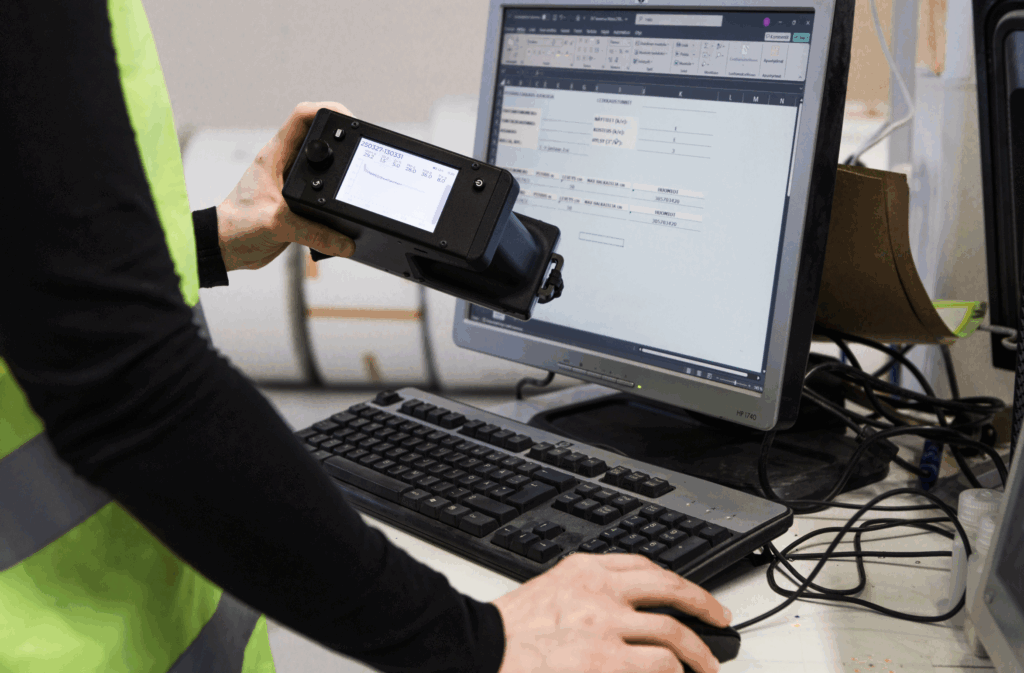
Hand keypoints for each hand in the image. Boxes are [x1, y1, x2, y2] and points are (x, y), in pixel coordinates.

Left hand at [215, 101, 355, 270]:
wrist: (226, 247)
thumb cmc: (237, 225)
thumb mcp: (278, 224)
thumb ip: (315, 233)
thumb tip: (346, 242)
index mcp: (276, 155)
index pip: (303, 116)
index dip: (329, 110)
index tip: (351, 121)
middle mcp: (285, 163)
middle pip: (320, 137)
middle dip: (343, 140)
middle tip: (360, 150)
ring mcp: (292, 181)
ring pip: (324, 166)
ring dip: (340, 171)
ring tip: (356, 177)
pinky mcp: (297, 202)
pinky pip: (323, 193)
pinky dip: (336, 200)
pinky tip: (344, 208)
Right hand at [492, 553, 731, 672]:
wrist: (477, 652)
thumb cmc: (506, 632)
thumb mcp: (547, 593)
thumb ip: (583, 594)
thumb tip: (617, 613)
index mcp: (583, 570)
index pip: (643, 565)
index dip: (675, 580)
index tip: (687, 592)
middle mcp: (600, 591)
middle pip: (670, 588)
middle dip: (704, 604)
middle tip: (720, 619)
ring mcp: (606, 625)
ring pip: (673, 630)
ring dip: (699, 652)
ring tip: (709, 667)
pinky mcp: (606, 661)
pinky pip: (660, 664)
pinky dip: (675, 672)